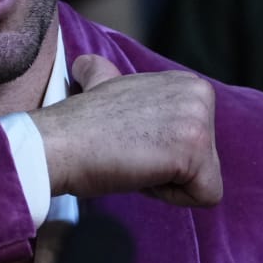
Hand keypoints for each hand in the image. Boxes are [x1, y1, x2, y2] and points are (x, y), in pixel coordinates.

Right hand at [30, 56, 221, 206]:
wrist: (57, 143)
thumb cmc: (78, 127)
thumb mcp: (101, 85)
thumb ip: (108, 76)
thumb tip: (87, 66)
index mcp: (187, 83)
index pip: (195, 141)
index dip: (159, 153)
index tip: (127, 141)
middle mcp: (200, 94)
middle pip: (204, 162)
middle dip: (167, 169)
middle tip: (128, 152)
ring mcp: (201, 120)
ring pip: (203, 180)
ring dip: (164, 182)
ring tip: (131, 160)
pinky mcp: (196, 149)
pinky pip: (205, 195)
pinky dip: (170, 196)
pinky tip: (139, 172)